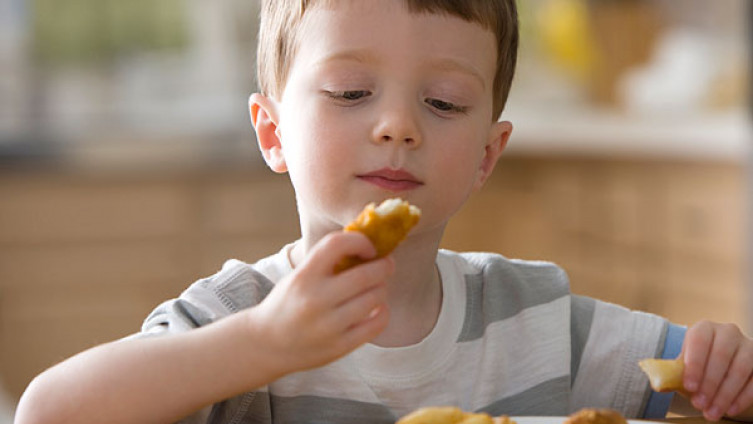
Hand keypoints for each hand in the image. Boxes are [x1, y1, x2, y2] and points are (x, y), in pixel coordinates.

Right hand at [247, 231, 393, 375]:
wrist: (267, 344)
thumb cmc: (288, 303)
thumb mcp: (298, 276)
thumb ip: (326, 262)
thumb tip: (366, 243)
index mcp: (303, 277)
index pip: (337, 244)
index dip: (360, 241)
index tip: (369, 248)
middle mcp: (314, 300)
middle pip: (366, 274)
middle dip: (384, 266)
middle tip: (386, 265)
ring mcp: (328, 326)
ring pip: (374, 298)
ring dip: (382, 288)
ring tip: (377, 288)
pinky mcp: (339, 346)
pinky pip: (376, 324)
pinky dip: (383, 312)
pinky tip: (377, 308)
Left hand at [681, 320, 752, 420]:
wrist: (718, 369)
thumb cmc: (697, 367)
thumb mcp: (683, 367)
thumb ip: (671, 373)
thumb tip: (658, 384)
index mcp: (704, 329)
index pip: (699, 341)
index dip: (694, 364)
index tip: (689, 386)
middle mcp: (728, 332)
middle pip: (721, 356)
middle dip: (709, 384)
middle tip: (699, 404)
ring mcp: (747, 347)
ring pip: (740, 369)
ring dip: (725, 394)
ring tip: (712, 412)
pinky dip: (742, 398)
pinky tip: (730, 410)